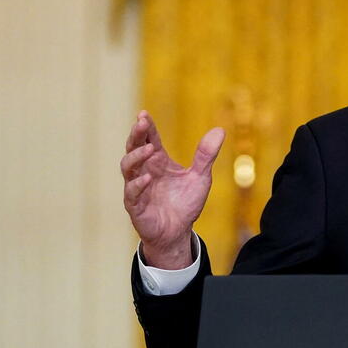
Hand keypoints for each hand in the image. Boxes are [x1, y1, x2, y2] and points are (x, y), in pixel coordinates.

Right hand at [121, 110, 224, 268]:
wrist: (178, 232)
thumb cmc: (185, 203)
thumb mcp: (200, 177)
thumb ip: (206, 155)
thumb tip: (220, 130)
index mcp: (157, 161)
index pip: (148, 139)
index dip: (146, 127)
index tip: (144, 114)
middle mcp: (144, 171)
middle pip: (133, 148)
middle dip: (136, 135)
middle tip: (141, 123)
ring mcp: (137, 188)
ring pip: (127, 167)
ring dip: (136, 157)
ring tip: (149, 149)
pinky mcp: (136, 206)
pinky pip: (132, 193)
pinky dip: (138, 185)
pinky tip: (148, 179)